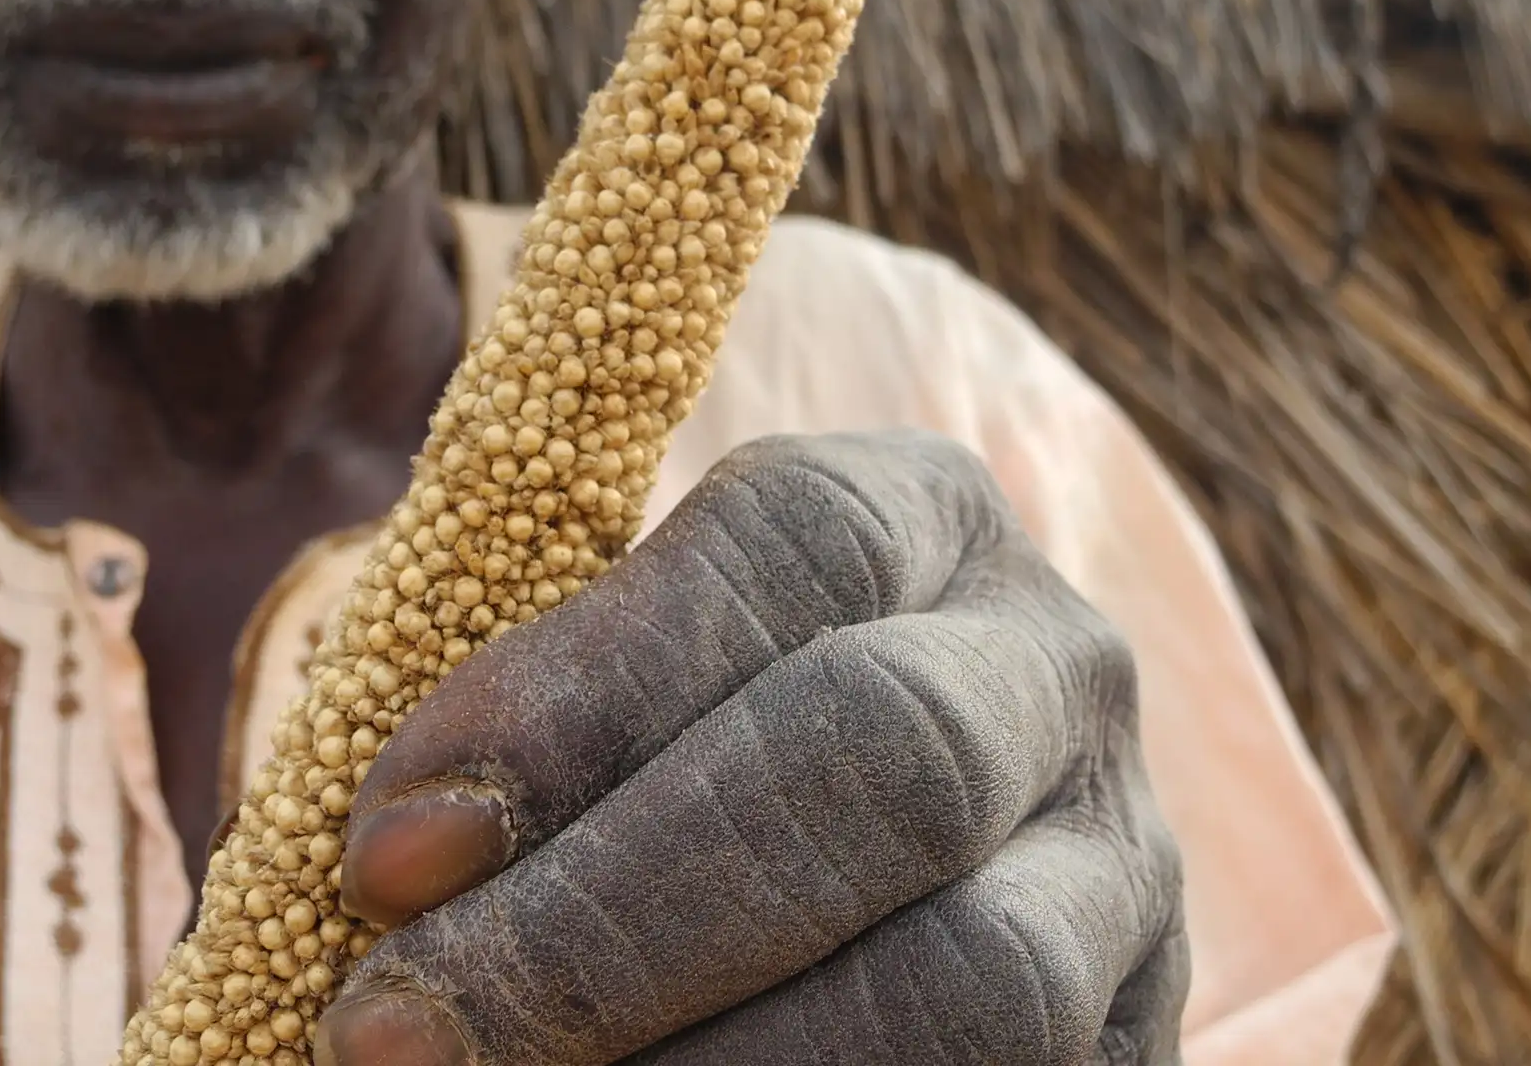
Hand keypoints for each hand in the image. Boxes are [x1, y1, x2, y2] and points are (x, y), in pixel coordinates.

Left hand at [314, 432, 1188, 1064]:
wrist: (876, 861)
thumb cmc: (679, 745)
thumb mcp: (629, 679)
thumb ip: (550, 727)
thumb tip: (401, 871)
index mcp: (919, 517)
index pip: (782, 542)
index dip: (581, 695)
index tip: (389, 858)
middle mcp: (1048, 667)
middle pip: (884, 755)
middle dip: (614, 923)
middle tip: (393, 1038)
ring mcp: (1124, 863)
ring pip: (978, 984)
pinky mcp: (1141, 1036)